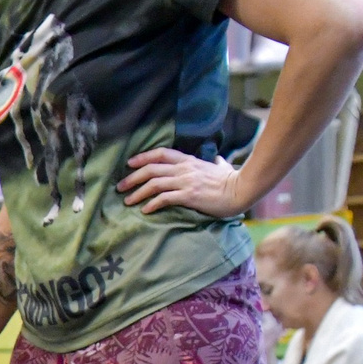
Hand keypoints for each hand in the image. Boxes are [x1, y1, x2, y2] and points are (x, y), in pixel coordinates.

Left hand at [121, 148, 247, 217]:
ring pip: (154, 184)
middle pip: (151, 169)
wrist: (242, 190)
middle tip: (120, 187)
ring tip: (127, 201)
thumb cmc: (232, 180)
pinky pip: (164, 198)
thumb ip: (216, 163)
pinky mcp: (189, 196)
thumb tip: (218, 160)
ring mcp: (186, 182)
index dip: (143, 157)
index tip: (129, 164)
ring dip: (137, 192)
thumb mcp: (221, 167)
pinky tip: (145, 210)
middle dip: (132, 178)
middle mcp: (184, 169)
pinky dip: (152, 204)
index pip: (161, 153)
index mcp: (189, 161)